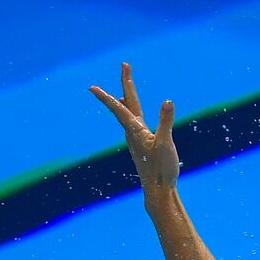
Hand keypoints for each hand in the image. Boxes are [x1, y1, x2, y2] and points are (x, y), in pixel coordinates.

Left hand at [89, 63, 179, 193]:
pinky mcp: (143, 148)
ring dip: (127, 101)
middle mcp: (133, 133)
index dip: (106, 96)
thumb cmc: (161, 169)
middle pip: (126, 104)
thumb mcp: (166, 143)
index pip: (119, 108)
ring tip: (124, 93)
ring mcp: (137, 141)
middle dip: (127, 85)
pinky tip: (135, 121)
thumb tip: (168, 101)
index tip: (91, 87)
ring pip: (129, 116)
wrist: (159, 192)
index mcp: (136, 130)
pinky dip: (133, 116)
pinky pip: (135, 126)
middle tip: (125, 67)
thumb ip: (166, 121)